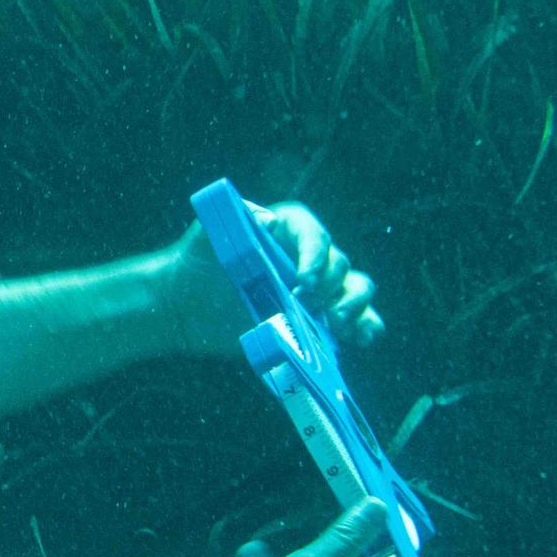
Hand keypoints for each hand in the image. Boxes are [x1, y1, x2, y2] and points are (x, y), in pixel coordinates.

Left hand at [165, 201, 383, 353]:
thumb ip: (229, 222)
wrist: (189, 306)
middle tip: (304, 305)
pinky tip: (362, 337)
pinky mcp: (319, 319)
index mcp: (287, 229)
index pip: (314, 235)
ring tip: (336, 322)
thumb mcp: (204, 239)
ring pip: (357, 288)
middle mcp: (308, 257)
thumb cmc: (196, 264)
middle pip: (339, 265)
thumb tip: (268, 219)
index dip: (315, 256)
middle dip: (329, 286)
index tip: (303, 280)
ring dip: (355, 304)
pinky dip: (367, 326)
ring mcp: (318, 289)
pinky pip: (359, 319)